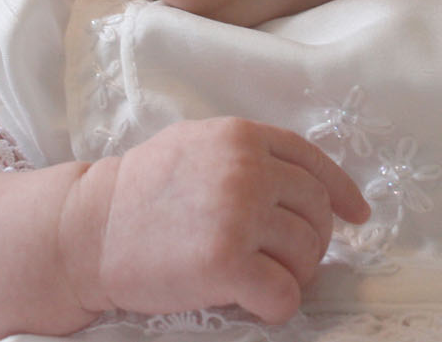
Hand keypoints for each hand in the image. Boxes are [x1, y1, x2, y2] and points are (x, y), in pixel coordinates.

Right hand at [61, 117, 368, 323]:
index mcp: (240, 136)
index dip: (339, 192)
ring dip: (291, 274)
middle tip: (279, 258)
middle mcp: (246, 169)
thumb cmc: (137, 194)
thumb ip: (245, 156)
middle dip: (308, 241)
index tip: (355, 215)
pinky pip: (285, 295)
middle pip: (316, 211)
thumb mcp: (193, 147)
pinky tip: (250, 301)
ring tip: (257, 276)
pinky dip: (275, 306)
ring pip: (308, 254)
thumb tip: (306, 185)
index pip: (312, 161)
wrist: (86, 230)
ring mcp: (238, 214)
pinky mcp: (228, 263)